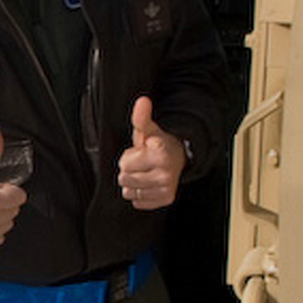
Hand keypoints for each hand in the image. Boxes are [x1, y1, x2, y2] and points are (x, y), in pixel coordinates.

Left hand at [117, 96, 182, 210]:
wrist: (178, 158)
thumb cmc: (157, 144)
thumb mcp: (147, 130)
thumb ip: (141, 117)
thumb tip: (142, 101)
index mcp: (160, 153)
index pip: (124, 164)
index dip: (129, 156)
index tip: (142, 152)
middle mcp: (166, 173)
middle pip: (124, 179)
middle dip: (128, 170)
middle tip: (141, 163)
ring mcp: (167, 188)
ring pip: (128, 192)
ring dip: (132, 182)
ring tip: (144, 172)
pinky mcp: (166, 199)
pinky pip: (137, 201)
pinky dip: (139, 194)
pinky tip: (148, 183)